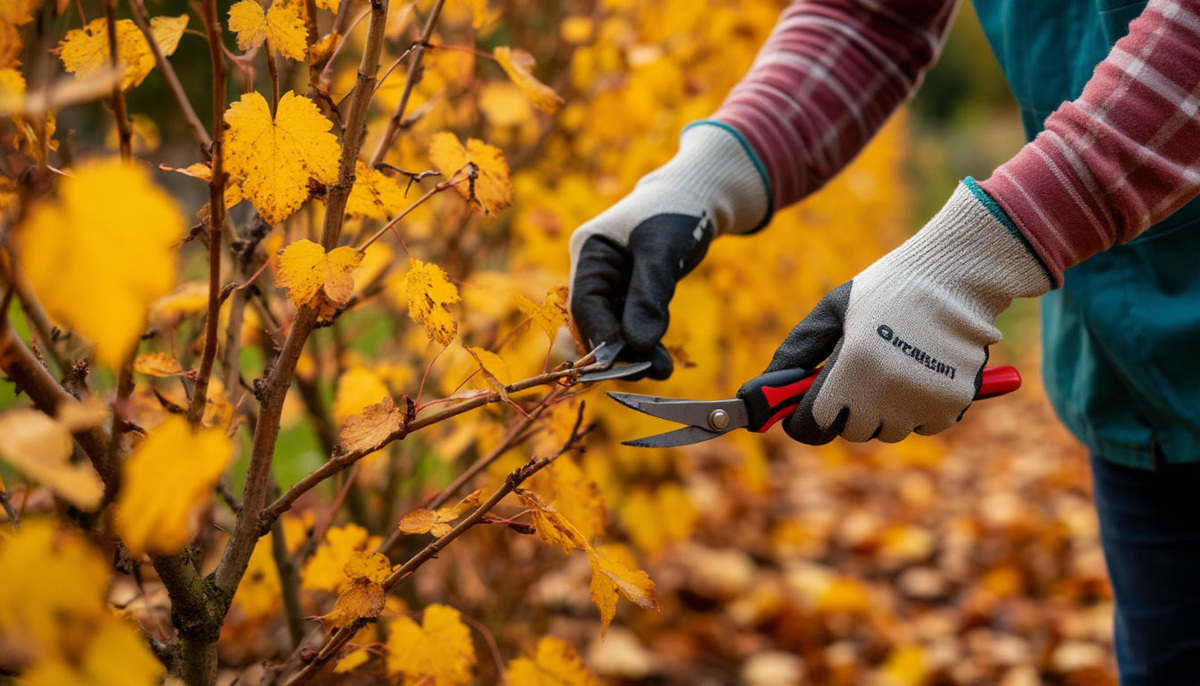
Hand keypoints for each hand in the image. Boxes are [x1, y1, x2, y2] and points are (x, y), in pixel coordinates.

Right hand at [569, 123, 768, 378]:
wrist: (698, 197)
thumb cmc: (677, 213)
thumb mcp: (662, 251)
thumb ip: (648, 296)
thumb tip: (640, 345)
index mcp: (588, 251)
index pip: (585, 304)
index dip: (601, 337)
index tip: (622, 363)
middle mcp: (593, 270)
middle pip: (595, 322)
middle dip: (619, 349)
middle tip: (648, 371)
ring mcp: (610, 284)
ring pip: (614, 329)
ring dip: (635, 351)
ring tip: (662, 370)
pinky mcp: (629, 294)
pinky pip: (631, 325)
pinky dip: (646, 343)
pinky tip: (663, 362)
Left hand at [767, 181, 1050, 443]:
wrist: (955, 278)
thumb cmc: (886, 291)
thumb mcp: (833, 310)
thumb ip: (799, 350)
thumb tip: (767, 388)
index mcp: (850, 367)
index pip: (814, 422)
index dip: (805, 418)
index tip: (807, 408)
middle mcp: (884, 392)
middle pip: (851, 431)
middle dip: (848, 411)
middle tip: (858, 377)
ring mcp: (919, 402)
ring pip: (887, 431)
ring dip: (884, 412)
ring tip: (892, 368)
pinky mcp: (950, 406)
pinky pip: (922, 426)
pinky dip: (919, 409)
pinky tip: (921, 372)